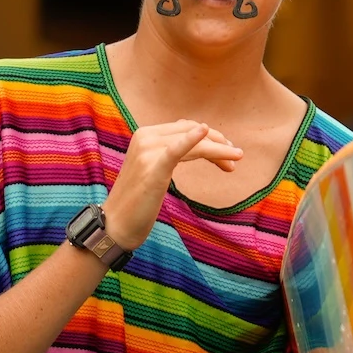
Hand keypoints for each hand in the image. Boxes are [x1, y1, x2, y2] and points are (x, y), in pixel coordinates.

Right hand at [106, 119, 244, 247]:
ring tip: (236, 159)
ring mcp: (147, 151)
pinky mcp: (152, 168)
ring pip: (193, 143)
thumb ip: (169, 153)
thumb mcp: (153, 169)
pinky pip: (176, 150)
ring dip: (219, 150)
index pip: (185, 128)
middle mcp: (145, 137)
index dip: (210, 137)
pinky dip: (192, 140)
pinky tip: (205, 132)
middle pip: (192, 132)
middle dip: (218, 143)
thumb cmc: (138, 201)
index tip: (227, 152)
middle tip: (236, 157)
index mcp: (145, 134)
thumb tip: (196, 143)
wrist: (117, 224)